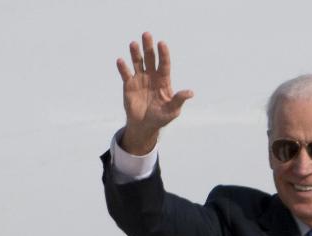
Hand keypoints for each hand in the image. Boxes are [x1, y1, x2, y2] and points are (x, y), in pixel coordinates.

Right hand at [116, 32, 193, 154]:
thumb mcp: (173, 110)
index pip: (164, 64)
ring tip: (133, 43)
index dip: (164, 54)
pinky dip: (123, 67)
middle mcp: (152, 76)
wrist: (145, 125)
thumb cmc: (161, 117)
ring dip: (135, 53)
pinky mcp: (128, 84)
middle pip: (151, 58)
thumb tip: (191, 92)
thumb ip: (179, 100)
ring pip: (138, 62)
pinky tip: (121, 61)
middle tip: (147, 34)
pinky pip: (125, 73)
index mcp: (164, 81)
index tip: (162, 43)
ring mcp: (140, 79)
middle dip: (149, 47)